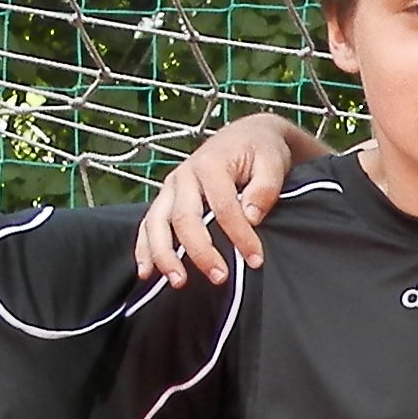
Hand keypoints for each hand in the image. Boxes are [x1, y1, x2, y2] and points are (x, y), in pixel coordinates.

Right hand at [140, 111, 309, 282]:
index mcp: (211, 164)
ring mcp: (171, 187)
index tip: (256, 259)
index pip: (223, 206)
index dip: (239, 235)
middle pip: (184, 217)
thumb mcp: (272, 164)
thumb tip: (251, 216)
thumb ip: (264, 189)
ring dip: (164, 254)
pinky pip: (148, 224)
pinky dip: (144, 249)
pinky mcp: (166, 198)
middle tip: (219, 277)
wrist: (245, 136)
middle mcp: (184, 175)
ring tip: (178, 282)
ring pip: (157, 222)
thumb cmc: (260, 151)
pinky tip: (148, 273)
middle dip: (200, 251)